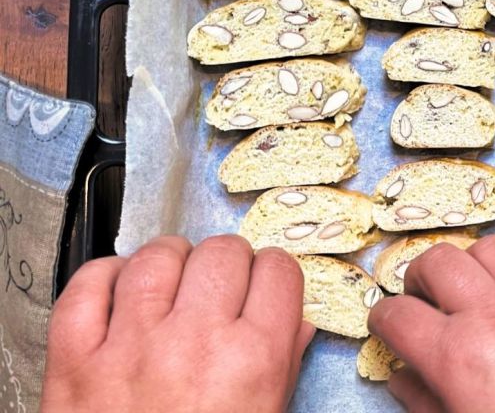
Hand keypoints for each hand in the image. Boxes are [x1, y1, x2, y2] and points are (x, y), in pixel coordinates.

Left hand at [41, 235, 313, 412]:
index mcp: (252, 360)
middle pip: (223, 253)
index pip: (279, 271)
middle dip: (229, 265)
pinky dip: (105, 277)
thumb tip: (294, 323)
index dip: (274, 275)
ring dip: (171, 262)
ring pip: (158, 257)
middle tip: (220, 287)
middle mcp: (195, 341)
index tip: (265, 285)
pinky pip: (87, 286)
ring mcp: (129, 345)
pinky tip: (121, 289)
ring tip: (172, 282)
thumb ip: (283, 367)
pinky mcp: (73, 358)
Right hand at [369, 235, 494, 412]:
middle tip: (424, 302)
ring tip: (468, 292)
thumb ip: (423, 399)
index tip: (387, 325)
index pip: (397, 315)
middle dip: (419, 280)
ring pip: (482, 248)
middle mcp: (491, 314)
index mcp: (457, 355)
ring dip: (467, 266)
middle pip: (435, 262)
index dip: (382, 319)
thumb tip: (402, 376)